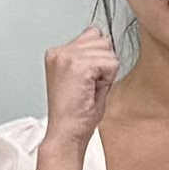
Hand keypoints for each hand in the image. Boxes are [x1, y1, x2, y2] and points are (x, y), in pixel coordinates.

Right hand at [42, 26, 120, 140]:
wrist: (67, 134)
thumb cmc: (76, 114)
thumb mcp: (85, 78)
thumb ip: (92, 56)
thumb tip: (102, 37)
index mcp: (57, 54)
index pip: (93, 35)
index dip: (98, 60)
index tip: (86, 81)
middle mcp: (59, 52)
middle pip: (102, 41)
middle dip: (103, 65)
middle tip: (88, 87)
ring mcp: (67, 57)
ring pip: (108, 52)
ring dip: (105, 74)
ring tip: (88, 90)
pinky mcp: (78, 65)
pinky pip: (111, 63)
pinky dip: (107, 80)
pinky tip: (91, 92)